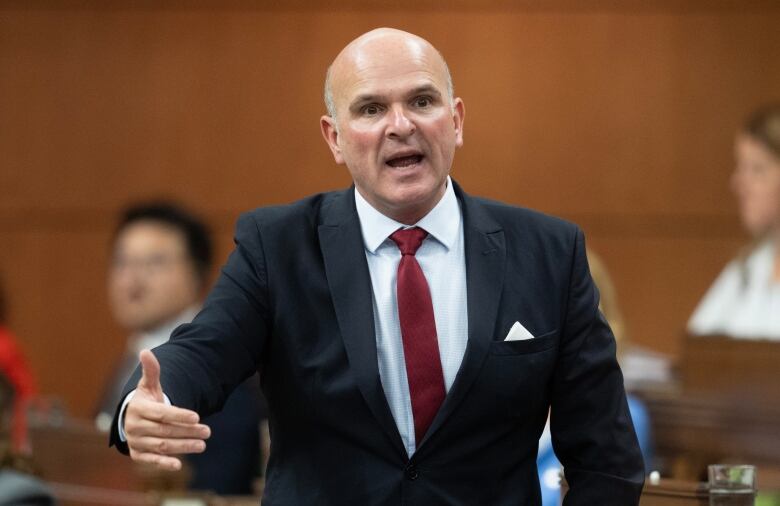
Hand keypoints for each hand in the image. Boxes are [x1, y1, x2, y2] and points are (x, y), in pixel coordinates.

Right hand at [124, 349, 210, 470]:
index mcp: (139, 408)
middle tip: (208, 431)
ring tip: (202, 444)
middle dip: (188, 432)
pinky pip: (150, 460)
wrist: (130, 418)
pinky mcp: (137, 454)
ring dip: (183, 446)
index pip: (162, 413)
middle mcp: (135, 426)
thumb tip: (145, 350)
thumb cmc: (145, 400)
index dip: (179, 415)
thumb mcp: (148, 385)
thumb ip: (152, 370)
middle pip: (165, 431)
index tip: (197, 417)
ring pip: (162, 446)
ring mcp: (136, 441)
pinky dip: (163, 463)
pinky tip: (179, 464)